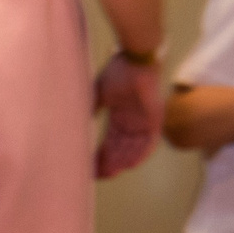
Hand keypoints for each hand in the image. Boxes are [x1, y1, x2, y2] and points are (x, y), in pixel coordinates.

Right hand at [95, 53, 163, 178]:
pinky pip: (150, 141)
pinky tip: (131, 165)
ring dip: (123, 161)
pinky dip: (141, 154)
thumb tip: (77, 124)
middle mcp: (133, 121)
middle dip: (110, 162)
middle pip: (121, 148)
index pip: (110, 141)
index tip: (90, 167)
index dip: (101, 155)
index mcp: (120, 116)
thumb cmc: (119, 71)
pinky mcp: (156, 118)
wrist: (136, 57)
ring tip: (112, 173)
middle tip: (99, 175)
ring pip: (134, 148)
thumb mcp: (99, 93)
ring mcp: (145, 121)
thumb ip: (92, 109)